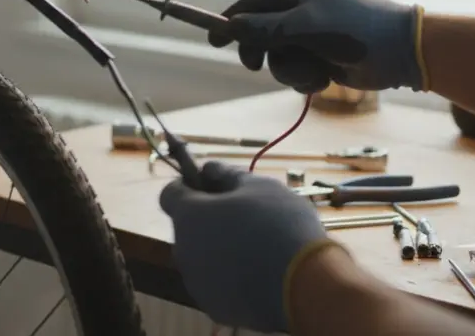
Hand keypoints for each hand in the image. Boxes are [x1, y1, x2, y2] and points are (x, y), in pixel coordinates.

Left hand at [159, 161, 339, 332]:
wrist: (304, 286)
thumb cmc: (280, 224)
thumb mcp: (259, 186)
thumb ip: (227, 174)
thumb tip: (208, 168)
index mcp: (189, 215)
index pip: (170, 194)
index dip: (189, 186)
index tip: (211, 184)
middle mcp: (183, 249)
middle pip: (187, 227)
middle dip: (207, 219)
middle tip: (242, 216)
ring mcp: (196, 281)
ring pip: (200, 257)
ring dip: (216, 249)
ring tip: (254, 247)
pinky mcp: (213, 306)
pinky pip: (214, 283)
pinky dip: (227, 276)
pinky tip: (256, 273)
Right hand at [208, 0, 427, 92]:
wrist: (403, 51)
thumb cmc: (356, 29)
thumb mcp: (306, 26)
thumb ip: (266, 27)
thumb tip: (231, 25)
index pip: (254, 3)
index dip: (232, 20)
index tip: (213, 39)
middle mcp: (303, 11)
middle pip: (262, 33)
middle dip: (263, 52)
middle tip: (254, 66)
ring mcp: (313, 36)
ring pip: (279, 58)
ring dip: (291, 70)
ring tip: (314, 74)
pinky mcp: (323, 58)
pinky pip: (298, 71)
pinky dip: (307, 78)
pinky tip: (326, 79)